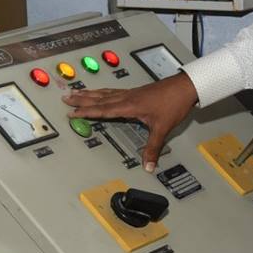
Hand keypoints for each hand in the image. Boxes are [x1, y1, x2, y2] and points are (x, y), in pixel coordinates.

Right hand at [63, 72, 198, 171]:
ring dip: (90, 93)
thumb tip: (148, 165)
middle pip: (99, 98)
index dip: (86, 111)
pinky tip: (103, 93)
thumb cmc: (173, 103)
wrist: (186, 87)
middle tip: (66, 97)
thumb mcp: (162, 128)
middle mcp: (127, 97)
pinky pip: (114, 91)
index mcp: (129, 105)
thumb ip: (152, 148)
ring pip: (105, 92)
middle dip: (82, 99)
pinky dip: (103, 92)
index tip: (72, 112)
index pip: (103, 109)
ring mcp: (131, 93)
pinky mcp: (137, 92)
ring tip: (77, 92)